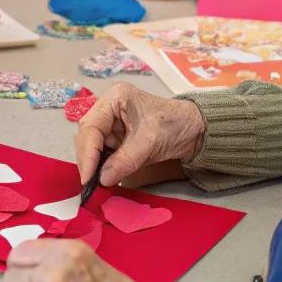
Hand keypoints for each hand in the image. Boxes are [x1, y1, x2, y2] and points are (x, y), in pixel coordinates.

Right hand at [76, 82, 205, 187]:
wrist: (194, 130)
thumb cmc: (173, 125)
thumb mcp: (148, 142)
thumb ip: (124, 161)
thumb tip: (103, 179)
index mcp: (114, 99)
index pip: (90, 127)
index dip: (87, 153)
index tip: (88, 176)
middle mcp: (108, 108)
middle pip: (87, 135)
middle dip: (87, 159)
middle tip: (89, 182)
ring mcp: (111, 123)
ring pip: (92, 145)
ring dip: (93, 164)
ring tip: (95, 182)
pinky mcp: (116, 137)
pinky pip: (103, 152)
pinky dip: (101, 165)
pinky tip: (103, 176)